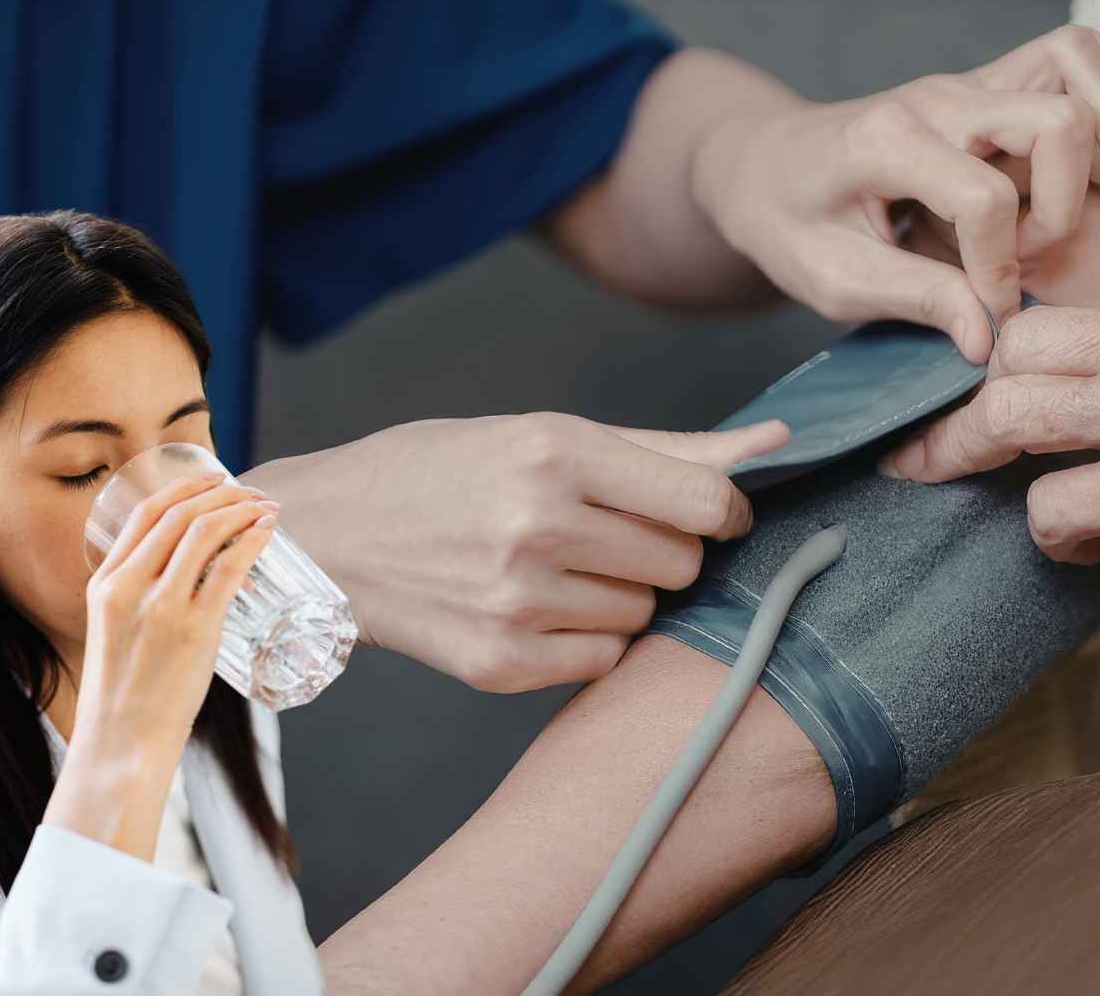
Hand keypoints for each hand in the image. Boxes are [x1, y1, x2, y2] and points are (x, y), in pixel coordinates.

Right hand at [44, 472, 276, 859]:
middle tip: (251, 493)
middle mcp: (129, 586)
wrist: (123, 744)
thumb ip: (140, 600)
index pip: (145, 514)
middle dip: (221, 493)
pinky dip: (252, 541)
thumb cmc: (126, 695)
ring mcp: (162, 607)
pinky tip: (267, 532)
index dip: (185, 488)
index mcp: (104, 584)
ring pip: (205, 533)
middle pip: (179, 514)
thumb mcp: (116, 633)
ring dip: (242, 510)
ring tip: (266, 507)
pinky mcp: (195, 630)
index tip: (215, 481)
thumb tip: (189, 577)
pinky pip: (229, 568)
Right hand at [240, 414, 787, 692]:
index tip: (708, 514)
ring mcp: (516, 600)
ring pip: (644, 615)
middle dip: (659, 551)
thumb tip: (778, 441)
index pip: (707, 502)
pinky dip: (583, 642)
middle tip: (600, 536)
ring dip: (619, 597)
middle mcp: (537, 523)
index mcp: (554, 451)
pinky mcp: (498, 663)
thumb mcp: (540, 435)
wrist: (321, 538)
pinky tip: (531, 610)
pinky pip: (601, 661)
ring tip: (552, 569)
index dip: (723, 512)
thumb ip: (664, 448)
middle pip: (682, 563)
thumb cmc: (436, 473)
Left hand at [689, 25, 1099, 362]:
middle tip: (1044, 253)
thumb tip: (989, 337)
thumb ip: (913, 300)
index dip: (997, 266)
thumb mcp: (829, 278)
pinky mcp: (993, 87)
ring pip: (1079, 65)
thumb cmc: (789, 223)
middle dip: (1067, 200)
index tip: (986, 313)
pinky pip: (1078, 56)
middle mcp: (936, 98)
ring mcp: (970, 84)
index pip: (981, 198)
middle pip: (1053, 118)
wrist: (765, 165)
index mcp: (884, 142)